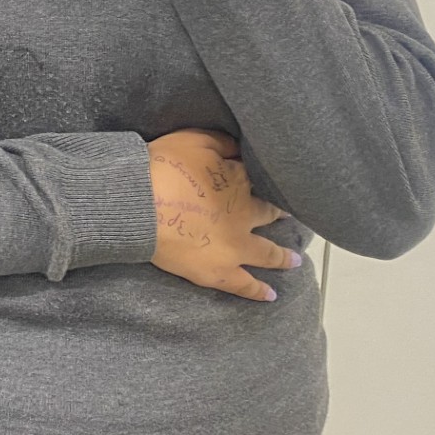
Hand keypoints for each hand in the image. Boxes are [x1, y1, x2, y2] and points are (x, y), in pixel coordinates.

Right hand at [147, 129, 300, 301]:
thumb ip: (223, 143)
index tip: (273, 181)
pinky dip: (258, 291)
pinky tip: (270, 295)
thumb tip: (240, 147)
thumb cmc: (164, 167)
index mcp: (240, 183)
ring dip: (283, 257)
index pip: (260, 180)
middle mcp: (245, 216)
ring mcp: (235, 248)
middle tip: (291, 217)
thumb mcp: (195, 139)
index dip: (265, 180)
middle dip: (281, 214)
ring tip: (295, 260)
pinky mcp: (218, 272)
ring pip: (268, 254)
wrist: (140, 203)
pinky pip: (244, 285)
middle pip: (270, 215)